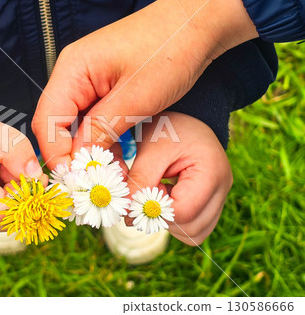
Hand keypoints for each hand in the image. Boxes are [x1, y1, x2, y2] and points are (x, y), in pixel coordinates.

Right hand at [0, 106, 43, 230]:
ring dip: (17, 194)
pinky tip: (3, 175)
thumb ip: (16, 151)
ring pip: (9, 218)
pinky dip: (11, 194)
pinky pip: (4, 213)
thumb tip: (37, 178)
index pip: (3, 212)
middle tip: (20, 166)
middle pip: (8, 219)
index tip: (37, 176)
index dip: (26, 197)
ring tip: (6, 168)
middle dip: (23, 195)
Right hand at [32, 0, 256, 168]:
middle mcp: (72, 73)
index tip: (75, 182)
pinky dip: (100, 138)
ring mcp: (88, 79)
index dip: (56, 155)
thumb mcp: (136, 98)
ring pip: (74, 124)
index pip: (46, 121)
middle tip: (90, 183)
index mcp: (72, 69)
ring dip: (87, 149)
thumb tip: (78, 161)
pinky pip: (92, 118)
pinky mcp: (104, 86)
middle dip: (71, 155)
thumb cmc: (170, 52)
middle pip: (56, 124)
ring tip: (105, 175)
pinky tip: (113, 156)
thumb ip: (101, 129)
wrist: (198, 25)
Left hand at [125, 112, 232, 244]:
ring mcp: (220, 197)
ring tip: (157, 192)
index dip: (155, 210)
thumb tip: (128, 215)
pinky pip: (194, 227)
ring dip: (168, 222)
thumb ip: (140, 181)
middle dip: (162, 218)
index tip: (136, 196)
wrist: (183, 117)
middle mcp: (223, 188)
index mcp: (212, 172)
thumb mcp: (151, 149)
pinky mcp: (212, 203)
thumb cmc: (168, 128)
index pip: (184, 212)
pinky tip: (164, 197)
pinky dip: (175, 220)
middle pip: (192, 228)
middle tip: (146, 193)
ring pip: (194, 233)